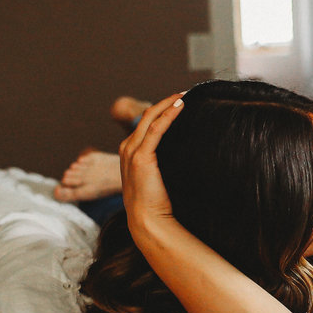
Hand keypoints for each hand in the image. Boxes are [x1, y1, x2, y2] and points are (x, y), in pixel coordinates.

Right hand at [118, 93, 185, 237]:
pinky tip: (179, 107)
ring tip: (183, 96)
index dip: (161, 111)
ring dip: (166, 105)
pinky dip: (167, 115)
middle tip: (183, 93)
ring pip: (149, 119)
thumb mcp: (158, 175)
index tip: (178, 102)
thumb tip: (186, 150)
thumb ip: (163, 161)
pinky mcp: (141, 157)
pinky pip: (155, 129)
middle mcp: (127, 148)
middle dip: (164, 103)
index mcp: (129, 151)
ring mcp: (131, 152)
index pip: (145, 124)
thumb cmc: (156, 201)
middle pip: (146, 116)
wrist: (147, 218)